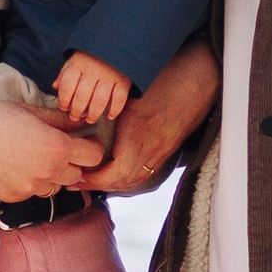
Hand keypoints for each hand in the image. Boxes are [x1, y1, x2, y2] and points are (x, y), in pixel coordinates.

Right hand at [0, 96, 106, 203]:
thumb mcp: (31, 112)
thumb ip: (61, 120)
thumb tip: (82, 122)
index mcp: (57, 147)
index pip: (94, 156)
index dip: (91, 147)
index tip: (84, 142)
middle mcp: (49, 172)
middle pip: (77, 174)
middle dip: (71, 163)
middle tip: (56, 149)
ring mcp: (32, 187)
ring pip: (55, 186)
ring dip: (51, 175)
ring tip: (32, 159)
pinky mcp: (16, 197)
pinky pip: (33, 192)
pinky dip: (30, 183)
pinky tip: (15, 167)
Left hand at [51, 50, 131, 129]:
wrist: (116, 40)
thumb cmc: (91, 54)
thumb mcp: (74, 59)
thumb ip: (65, 73)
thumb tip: (55, 87)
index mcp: (78, 64)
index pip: (67, 87)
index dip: (63, 100)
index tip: (64, 107)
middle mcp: (92, 70)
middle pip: (82, 97)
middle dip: (77, 111)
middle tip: (76, 116)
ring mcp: (109, 75)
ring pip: (99, 101)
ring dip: (93, 114)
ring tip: (90, 119)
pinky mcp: (124, 79)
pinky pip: (119, 98)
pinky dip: (115, 110)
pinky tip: (110, 116)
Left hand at [87, 39, 221, 194]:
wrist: (194, 88)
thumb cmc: (161, 86)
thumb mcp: (128, 98)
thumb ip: (109, 111)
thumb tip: (83, 116)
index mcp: (139, 136)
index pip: (116, 172)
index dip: (96, 179)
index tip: (79, 175)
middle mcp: (151, 150)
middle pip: (123, 181)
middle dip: (98, 185)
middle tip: (78, 182)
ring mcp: (160, 154)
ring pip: (134, 181)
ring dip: (112, 185)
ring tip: (91, 181)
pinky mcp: (165, 153)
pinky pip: (143, 175)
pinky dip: (126, 180)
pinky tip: (113, 176)